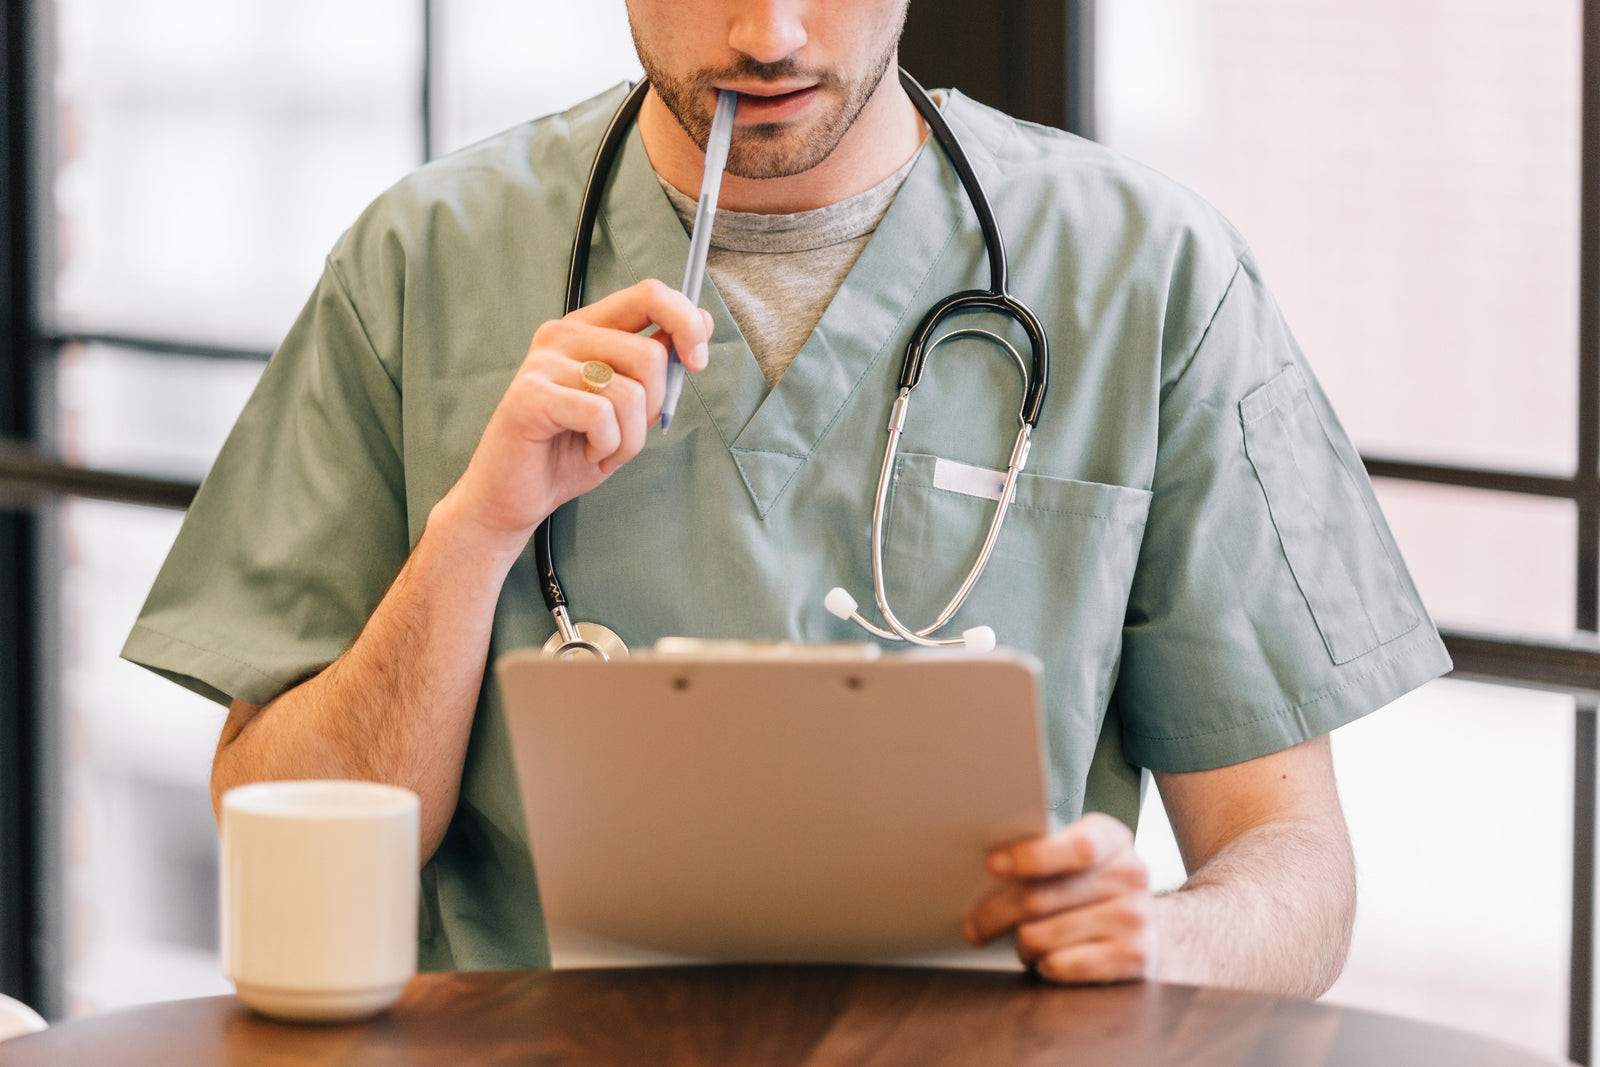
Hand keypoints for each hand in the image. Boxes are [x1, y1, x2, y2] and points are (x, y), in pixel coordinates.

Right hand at [444, 279, 713, 549]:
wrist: (514, 495)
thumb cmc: (570, 450)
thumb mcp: (627, 404)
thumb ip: (656, 363)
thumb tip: (702, 322)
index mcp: (588, 327)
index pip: (649, 294)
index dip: (686, 323)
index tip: (697, 362)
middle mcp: (564, 335)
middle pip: (649, 354)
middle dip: (653, 407)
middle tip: (626, 434)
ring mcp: (544, 361)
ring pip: (629, 392)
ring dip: (629, 438)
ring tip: (603, 450)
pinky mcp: (532, 394)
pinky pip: (601, 417)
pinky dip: (607, 447)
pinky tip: (587, 453)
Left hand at [963, 812, 1154, 983]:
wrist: (1138, 929)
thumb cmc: (1087, 887)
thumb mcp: (1072, 860)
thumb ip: (1040, 856)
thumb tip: (984, 871)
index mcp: (1111, 838)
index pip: (1076, 847)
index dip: (1032, 856)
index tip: (992, 865)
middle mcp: (1132, 874)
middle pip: (1042, 896)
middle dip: (995, 913)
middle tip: (973, 927)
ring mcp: (1137, 918)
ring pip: (1042, 935)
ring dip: (1021, 944)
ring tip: (1024, 941)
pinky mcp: (1135, 958)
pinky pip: (1062, 966)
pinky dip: (1043, 966)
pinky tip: (1046, 959)